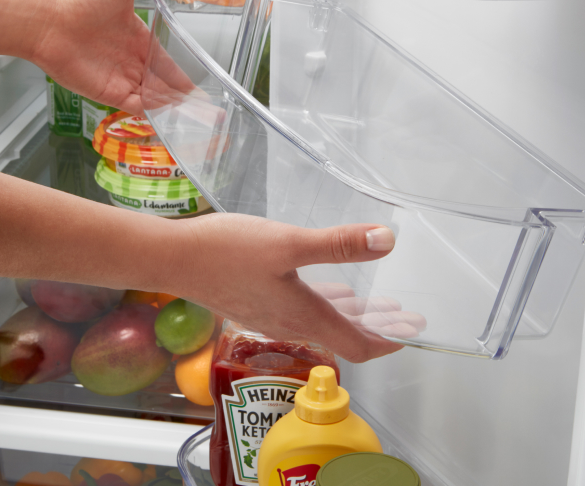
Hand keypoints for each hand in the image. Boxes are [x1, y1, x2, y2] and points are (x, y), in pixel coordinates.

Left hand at [29, 0, 203, 114]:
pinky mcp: (108, 94)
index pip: (167, 63)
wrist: (48, 19)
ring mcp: (120, 80)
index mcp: (138, 39)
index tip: (203, 85)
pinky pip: (137, 108)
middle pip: (163, 86)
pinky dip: (155, 113)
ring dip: (174, 109)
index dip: (185, 76)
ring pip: (154, 100)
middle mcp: (131, 62)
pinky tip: (173, 116)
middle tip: (210, 111)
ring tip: (198, 118)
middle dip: (185, 99)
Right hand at [166, 213, 408, 363]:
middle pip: (344, 335)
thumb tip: (388, 241)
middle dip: (379, 327)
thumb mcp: (287, 243)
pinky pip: (303, 309)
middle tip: (409, 318)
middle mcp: (290, 322)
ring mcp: (271, 314)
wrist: (173, 259)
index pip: (356, 344)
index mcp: (303, 315)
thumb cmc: (226, 252)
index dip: (387, 341)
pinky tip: (331, 289)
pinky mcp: (256, 301)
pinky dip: (327, 303)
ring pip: (324, 320)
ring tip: (381, 305)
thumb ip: (338, 244)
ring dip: (355, 314)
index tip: (411, 335)